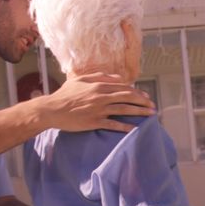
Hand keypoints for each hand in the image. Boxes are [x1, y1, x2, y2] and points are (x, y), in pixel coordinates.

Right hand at [37, 72, 154, 132]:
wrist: (51, 109)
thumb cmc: (65, 94)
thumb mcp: (81, 80)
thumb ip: (100, 76)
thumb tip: (118, 78)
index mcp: (98, 85)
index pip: (123, 87)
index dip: (137, 92)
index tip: (146, 96)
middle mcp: (101, 96)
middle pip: (127, 97)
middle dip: (143, 101)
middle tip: (153, 106)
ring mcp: (98, 109)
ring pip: (123, 109)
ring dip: (139, 112)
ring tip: (150, 115)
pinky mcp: (94, 122)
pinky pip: (113, 124)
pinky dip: (124, 127)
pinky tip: (134, 129)